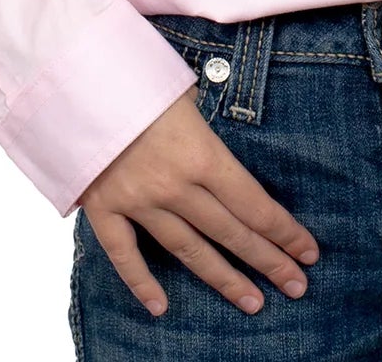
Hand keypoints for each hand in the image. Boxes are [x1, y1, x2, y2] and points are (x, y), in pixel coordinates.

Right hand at [78, 86, 319, 318]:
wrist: (73, 78)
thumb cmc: (136, 75)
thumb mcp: (185, 92)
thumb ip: (206, 126)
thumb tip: (221, 148)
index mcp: (202, 154)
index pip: (254, 204)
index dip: (284, 231)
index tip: (308, 252)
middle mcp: (175, 185)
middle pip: (231, 232)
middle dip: (268, 260)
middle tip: (296, 286)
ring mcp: (138, 201)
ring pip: (189, 250)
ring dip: (223, 278)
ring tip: (252, 302)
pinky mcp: (103, 208)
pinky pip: (125, 254)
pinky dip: (141, 283)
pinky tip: (161, 307)